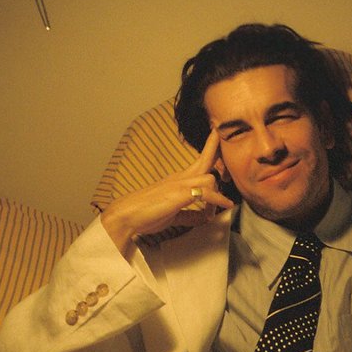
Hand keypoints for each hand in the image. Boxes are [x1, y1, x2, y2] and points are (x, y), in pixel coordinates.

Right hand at [99, 129, 235, 254]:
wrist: (126, 216)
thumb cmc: (146, 213)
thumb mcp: (174, 214)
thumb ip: (190, 215)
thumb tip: (206, 217)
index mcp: (178, 180)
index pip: (198, 161)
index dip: (210, 148)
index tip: (216, 135)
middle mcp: (180, 178)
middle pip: (205, 159)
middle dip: (217, 148)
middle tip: (223, 134)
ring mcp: (179, 184)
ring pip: (210, 178)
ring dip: (219, 193)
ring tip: (222, 206)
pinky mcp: (180, 194)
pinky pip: (206, 193)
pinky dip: (218, 201)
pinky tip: (224, 206)